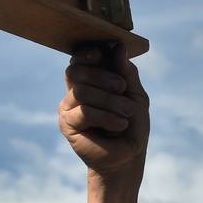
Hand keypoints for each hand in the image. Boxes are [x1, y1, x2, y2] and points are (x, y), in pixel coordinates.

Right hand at [60, 44, 149, 180]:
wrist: (129, 156)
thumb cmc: (132, 125)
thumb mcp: (135, 95)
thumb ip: (126, 73)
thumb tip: (118, 46)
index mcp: (91, 79)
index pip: (80, 57)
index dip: (88, 52)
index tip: (101, 54)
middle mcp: (75, 90)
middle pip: (76, 70)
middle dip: (103, 77)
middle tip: (123, 88)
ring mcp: (69, 106)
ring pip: (81, 91)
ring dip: (110, 100)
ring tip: (127, 113)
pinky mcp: (67, 124)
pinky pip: (84, 111)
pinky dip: (106, 117)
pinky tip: (120, 125)